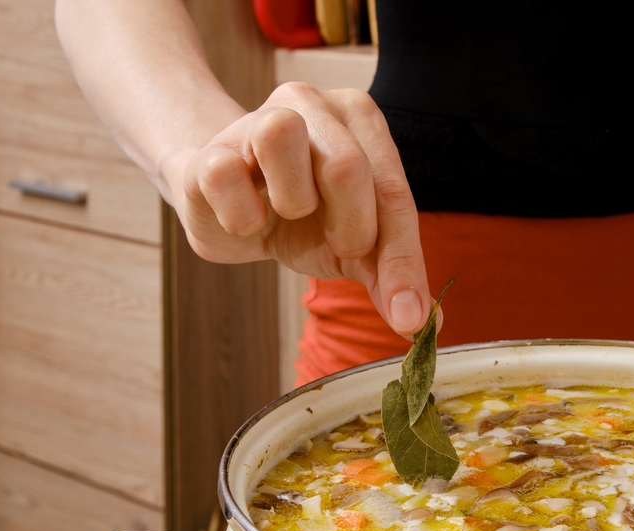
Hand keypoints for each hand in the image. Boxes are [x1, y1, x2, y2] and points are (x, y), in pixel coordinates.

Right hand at [163, 82, 432, 336]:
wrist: (229, 208)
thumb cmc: (302, 219)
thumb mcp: (355, 245)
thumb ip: (389, 275)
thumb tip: (422, 323)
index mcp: (361, 121)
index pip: (394, 193)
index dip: (403, 261)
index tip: (408, 317)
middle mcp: (314, 104)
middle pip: (346, 165)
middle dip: (350, 227)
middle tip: (338, 244)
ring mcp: (257, 118)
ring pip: (280, 136)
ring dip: (291, 200)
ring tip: (287, 213)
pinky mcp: (211, 150)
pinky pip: (226, 177)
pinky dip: (241, 216)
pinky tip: (248, 218)